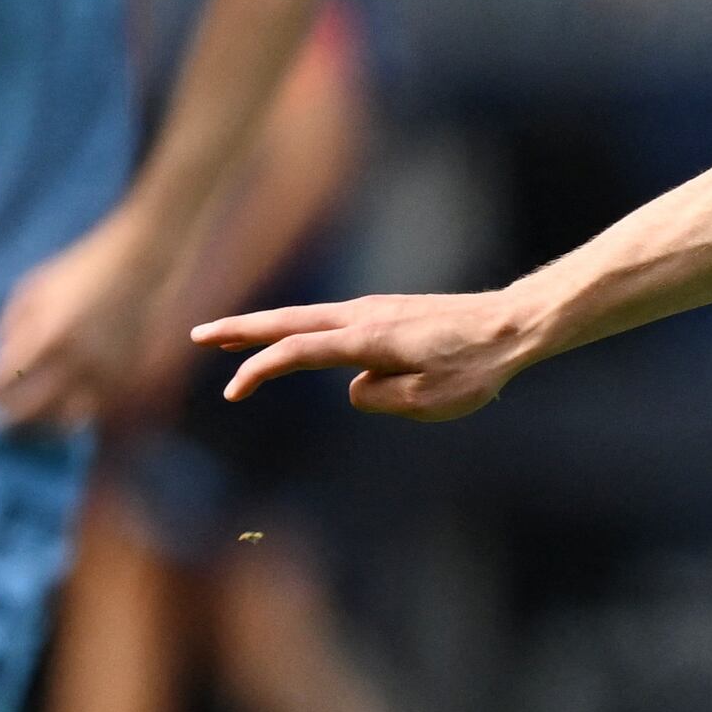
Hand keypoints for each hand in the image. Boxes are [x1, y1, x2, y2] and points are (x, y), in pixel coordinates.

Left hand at [0, 215, 183, 430]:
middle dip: (8, 421)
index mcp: (48, 338)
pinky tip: (62, 410)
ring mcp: (107, 374)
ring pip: (67, 423)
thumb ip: (11, 329)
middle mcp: (78, 363)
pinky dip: (75, 417)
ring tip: (29, 422)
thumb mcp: (32, 292)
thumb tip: (2, 362)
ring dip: (43, 426)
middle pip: (32, 412)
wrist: (139, 264)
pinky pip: (96, 412)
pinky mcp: (128, 378)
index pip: (4, 382)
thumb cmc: (79, 272)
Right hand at [192, 288, 550, 421]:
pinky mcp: (389, 313)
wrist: (514, 325)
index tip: (233, 391)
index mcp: (367, 338)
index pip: (297, 352)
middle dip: (240, 331)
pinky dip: (304, 331)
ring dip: (267, 328)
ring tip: (231, 339)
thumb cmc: (477, 367)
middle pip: (287, 321)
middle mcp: (364, 316)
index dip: (259, 370)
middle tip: (198, 336)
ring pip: (308, 318)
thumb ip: (380, 399)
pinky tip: (300, 345)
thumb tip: (355, 388)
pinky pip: (335, 325)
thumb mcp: (429, 402)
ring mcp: (375, 310)